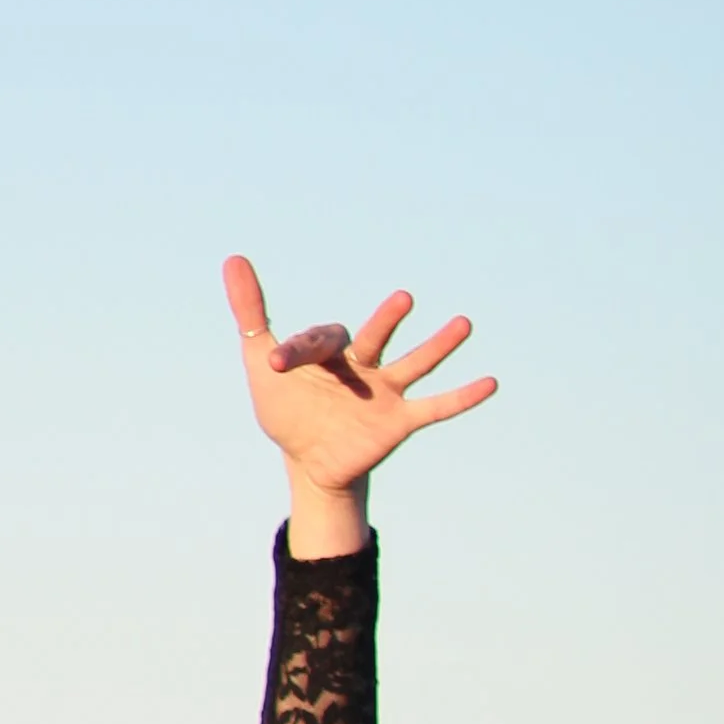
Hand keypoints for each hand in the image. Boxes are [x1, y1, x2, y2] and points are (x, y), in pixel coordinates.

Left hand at [222, 256, 494, 554]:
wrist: (309, 464)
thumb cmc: (288, 410)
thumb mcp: (261, 363)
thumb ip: (251, 313)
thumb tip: (233, 258)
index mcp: (332, 353)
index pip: (320, 340)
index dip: (298, 350)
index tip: (278, 363)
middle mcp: (364, 366)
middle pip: (378, 337)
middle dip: (387, 322)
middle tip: (403, 299)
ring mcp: (385, 392)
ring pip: (415, 363)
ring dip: (439, 347)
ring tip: (463, 324)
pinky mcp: (399, 422)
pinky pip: (435, 408)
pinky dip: (462, 397)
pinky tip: (491, 382)